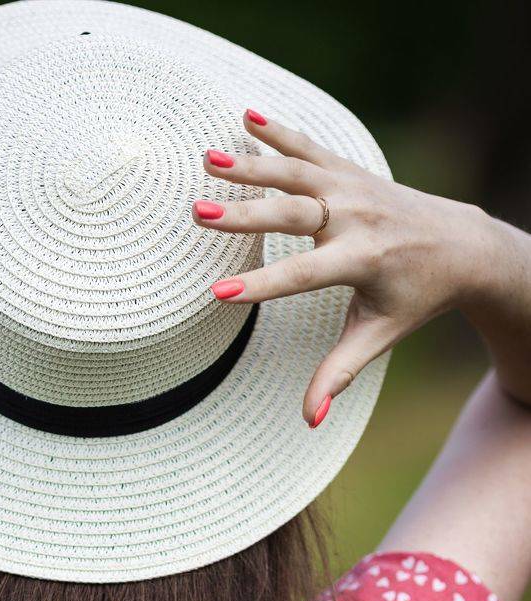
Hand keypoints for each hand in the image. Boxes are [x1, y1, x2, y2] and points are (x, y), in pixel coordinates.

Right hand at [192, 111, 492, 424]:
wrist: (462, 242)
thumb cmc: (415, 297)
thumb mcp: (379, 336)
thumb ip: (340, 374)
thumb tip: (310, 420)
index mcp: (362, 260)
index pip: (303, 276)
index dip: (262, 286)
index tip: (219, 295)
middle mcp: (357, 217)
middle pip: (293, 213)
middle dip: (246, 214)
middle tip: (199, 213)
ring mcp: (354, 187)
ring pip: (298, 170)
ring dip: (252, 164)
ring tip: (208, 160)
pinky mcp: (350, 170)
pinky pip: (310, 147)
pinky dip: (279, 132)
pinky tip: (246, 117)